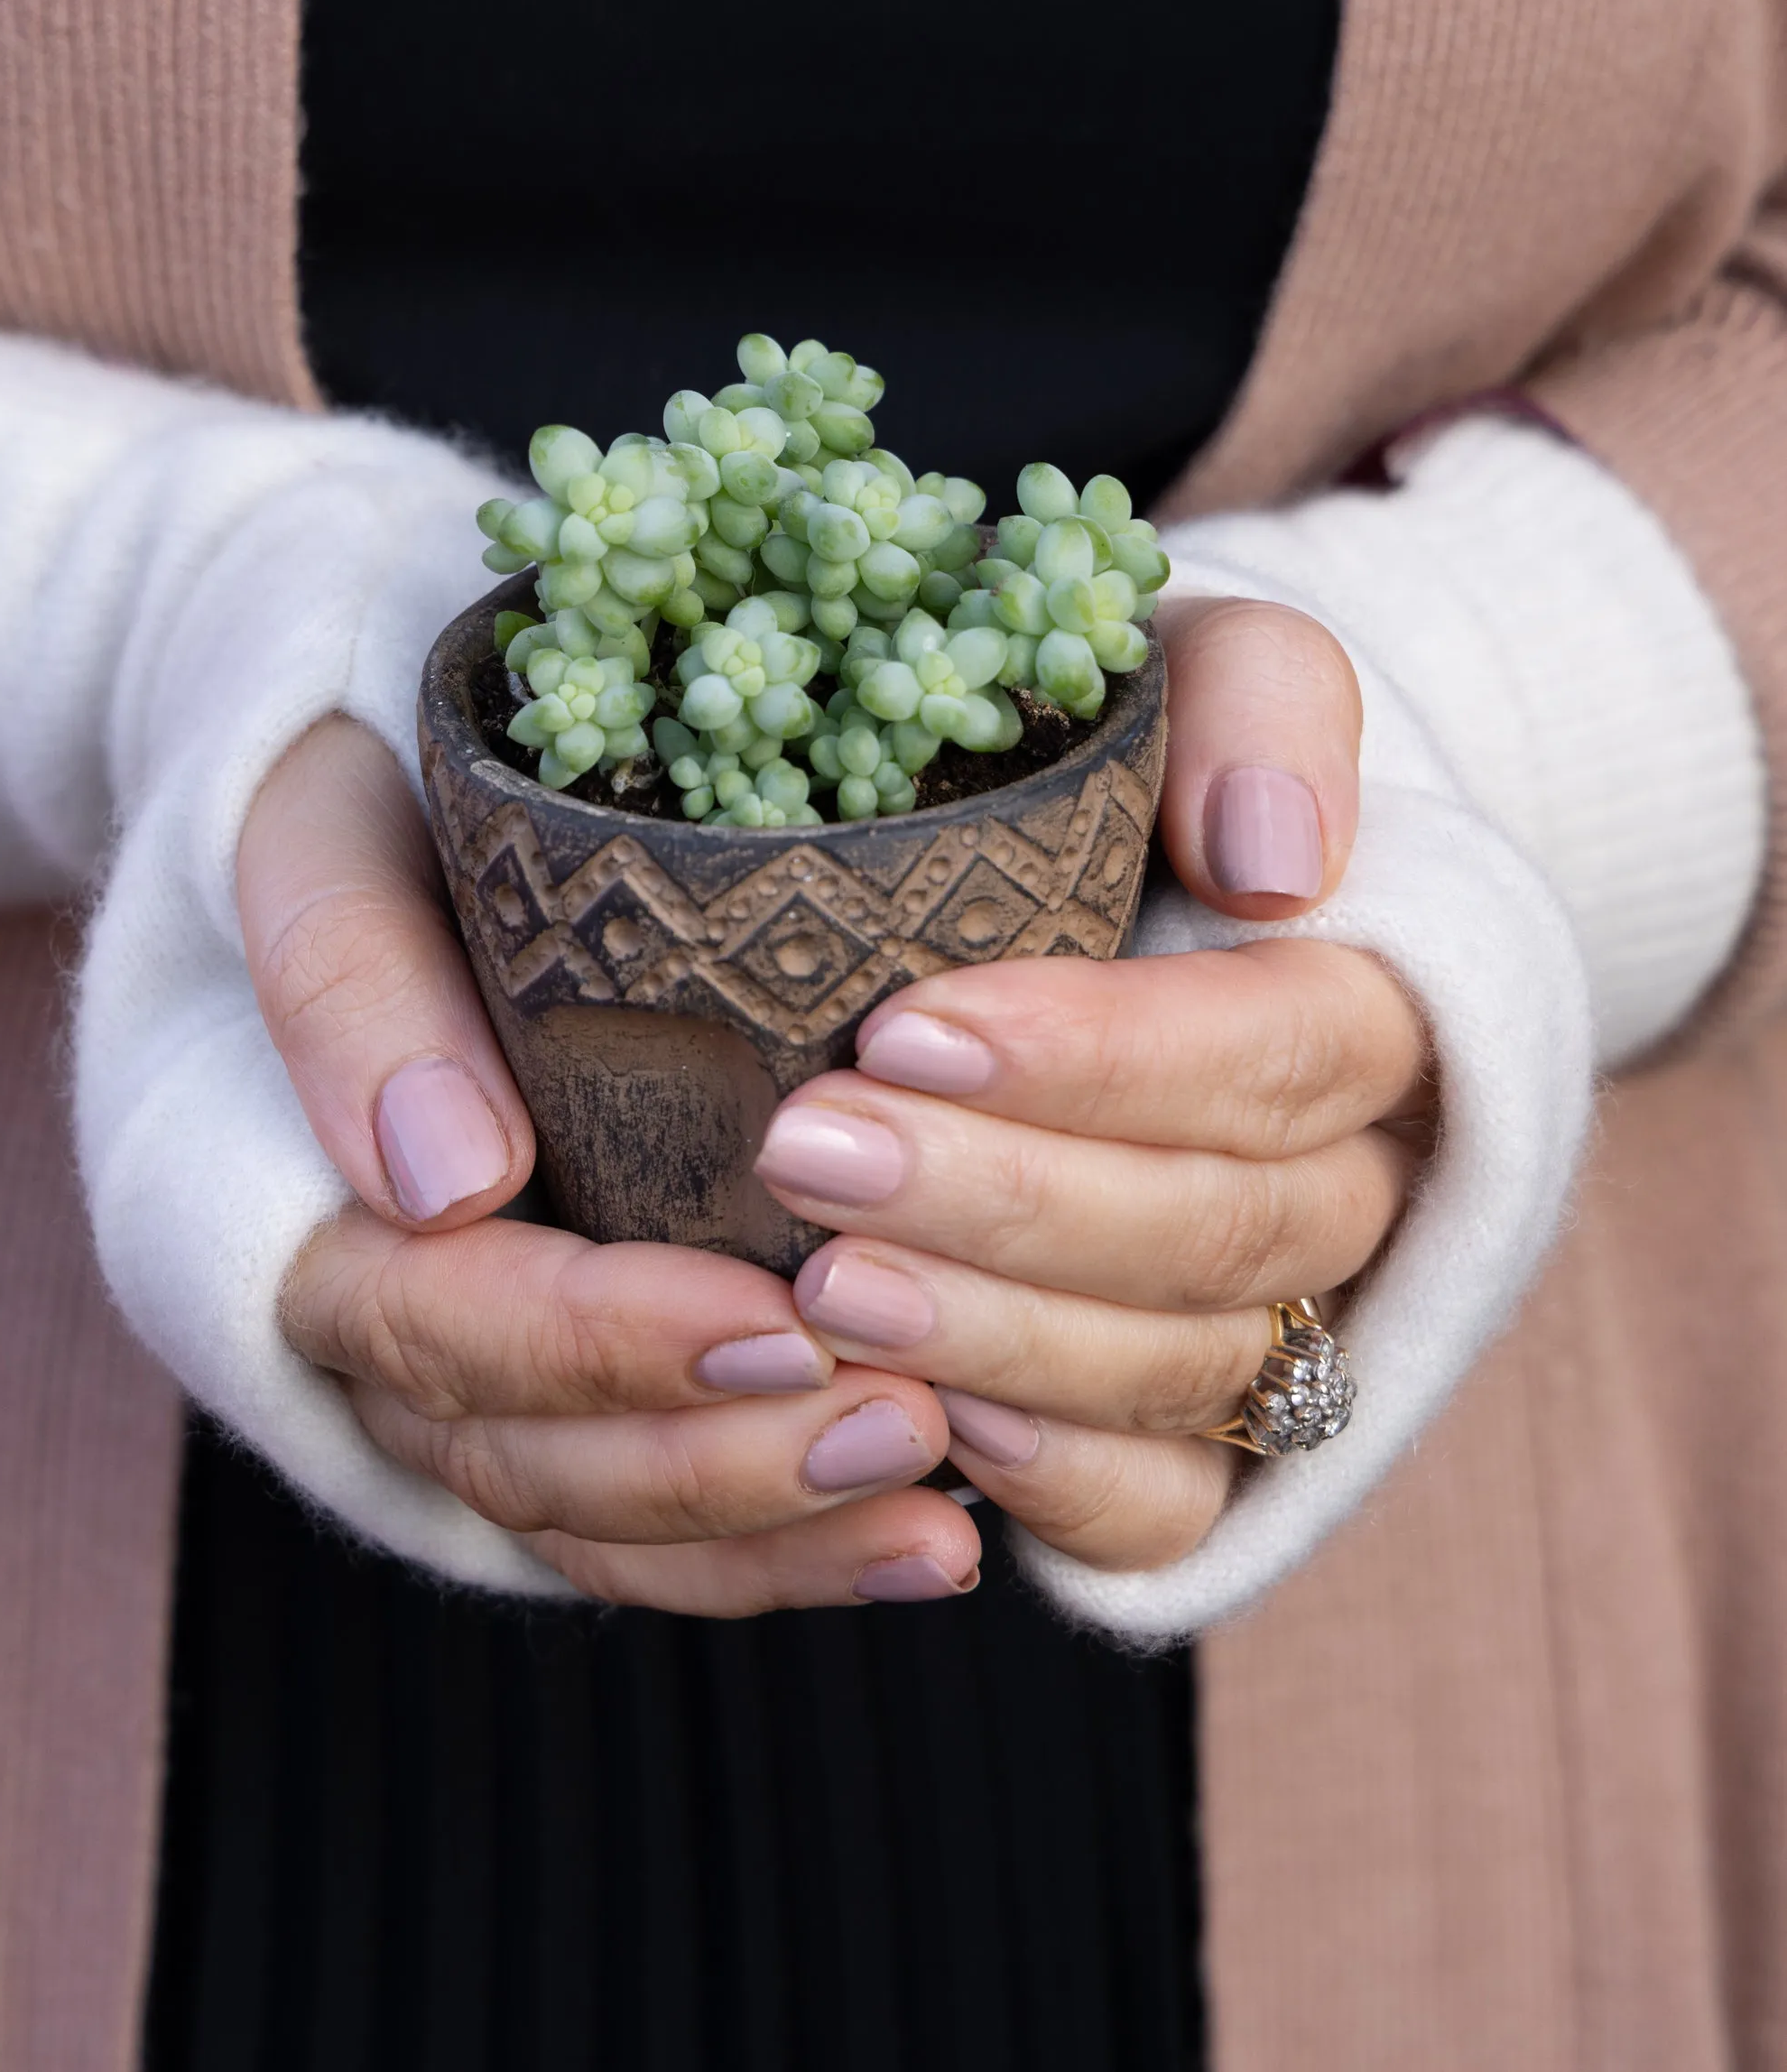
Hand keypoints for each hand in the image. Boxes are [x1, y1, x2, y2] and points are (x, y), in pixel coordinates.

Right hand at [241, 716, 979, 1612]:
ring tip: (939, 1505)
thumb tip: (438, 1175)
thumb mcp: (326, 830)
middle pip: (526, 1456)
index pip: (432, 1322)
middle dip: (714, 1460)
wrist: (380, 807)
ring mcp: (478, 1377)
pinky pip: (653, 1518)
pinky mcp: (571, 1389)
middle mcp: (387, 1326)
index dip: (594, 1342)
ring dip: (766, 1527)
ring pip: (595, 1517)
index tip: (769, 1318)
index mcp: (309, 1205)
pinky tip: (923, 1534)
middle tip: (904, 1417)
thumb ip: (351, 979)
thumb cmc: (359, 795)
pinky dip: (777, 1545)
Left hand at [756, 599, 1431, 1568]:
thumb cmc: (1138, 775)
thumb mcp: (1197, 674)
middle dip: (1005, 1201)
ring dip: (997, 1338)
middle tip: (806, 1153)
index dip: (1098, 1056)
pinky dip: (1063, 1481)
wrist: (1133, 893)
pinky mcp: (1214, 1432)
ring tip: (822, 1292)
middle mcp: (1352, 1182)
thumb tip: (1271, 859)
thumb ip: (1261, 705)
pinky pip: (1174, 1501)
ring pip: (1186, 1370)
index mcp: (1369, 1003)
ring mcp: (1292, 1321)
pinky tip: (930, 1429)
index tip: (904, 1025)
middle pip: (1220, 1227)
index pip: (1273, 1048)